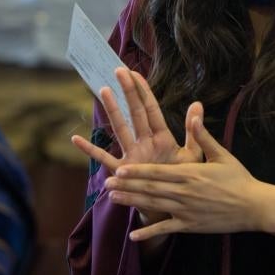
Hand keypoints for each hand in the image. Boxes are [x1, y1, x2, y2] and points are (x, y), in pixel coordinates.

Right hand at [71, 67, 203, 224]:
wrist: (171, 204)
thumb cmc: (180, 178)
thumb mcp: (191, 154)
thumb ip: (193, 131)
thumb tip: (198, 103)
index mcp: (161, 137)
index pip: (151, 109)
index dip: (144, 91)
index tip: (135, 73)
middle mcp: (144, 142)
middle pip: (135, 113)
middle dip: (128, 92)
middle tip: (119, 70)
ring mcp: (132, 155)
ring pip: (120, 128)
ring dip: (113, 111)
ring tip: (104, 91)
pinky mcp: (123, 170)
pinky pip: (103, 158)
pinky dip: (90, 150)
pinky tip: (76, 140)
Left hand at [102, 111, 268, 242]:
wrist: (253, 206)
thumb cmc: (238, 178)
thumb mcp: (222, 154)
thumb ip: (203, 136)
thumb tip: (194, 113)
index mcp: (190, 173)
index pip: (157, 171)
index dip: (136, 171)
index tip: (119, 168)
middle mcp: (184, 192)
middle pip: (150, 188)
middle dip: (127, 186)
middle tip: (106, 184)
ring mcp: (185, 211)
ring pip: (153, 206)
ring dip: (132, 202)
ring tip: (113, 199)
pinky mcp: (190, 226)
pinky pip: (166, 229)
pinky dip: (149, 233)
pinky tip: (134, 236)